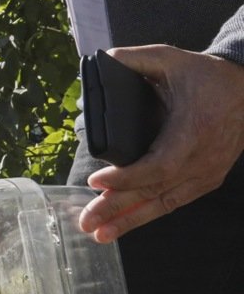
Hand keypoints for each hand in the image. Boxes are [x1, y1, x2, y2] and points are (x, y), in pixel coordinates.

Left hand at [79, 45, 243, 242]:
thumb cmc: (206, 76)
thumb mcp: (172, 58)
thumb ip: (138, 58)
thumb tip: (105, 60)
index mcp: (192, 132)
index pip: (157, 166)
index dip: (126, 178)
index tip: (96, 181)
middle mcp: (201, 159)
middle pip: (155, 192)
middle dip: (117, 209)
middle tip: (86, 221)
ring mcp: (206, 173)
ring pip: (164, 204)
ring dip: (130, 221)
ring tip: (99, 235)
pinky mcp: (207, 179)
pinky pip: (174, 202)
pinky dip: (147, 214)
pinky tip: (123, 225)